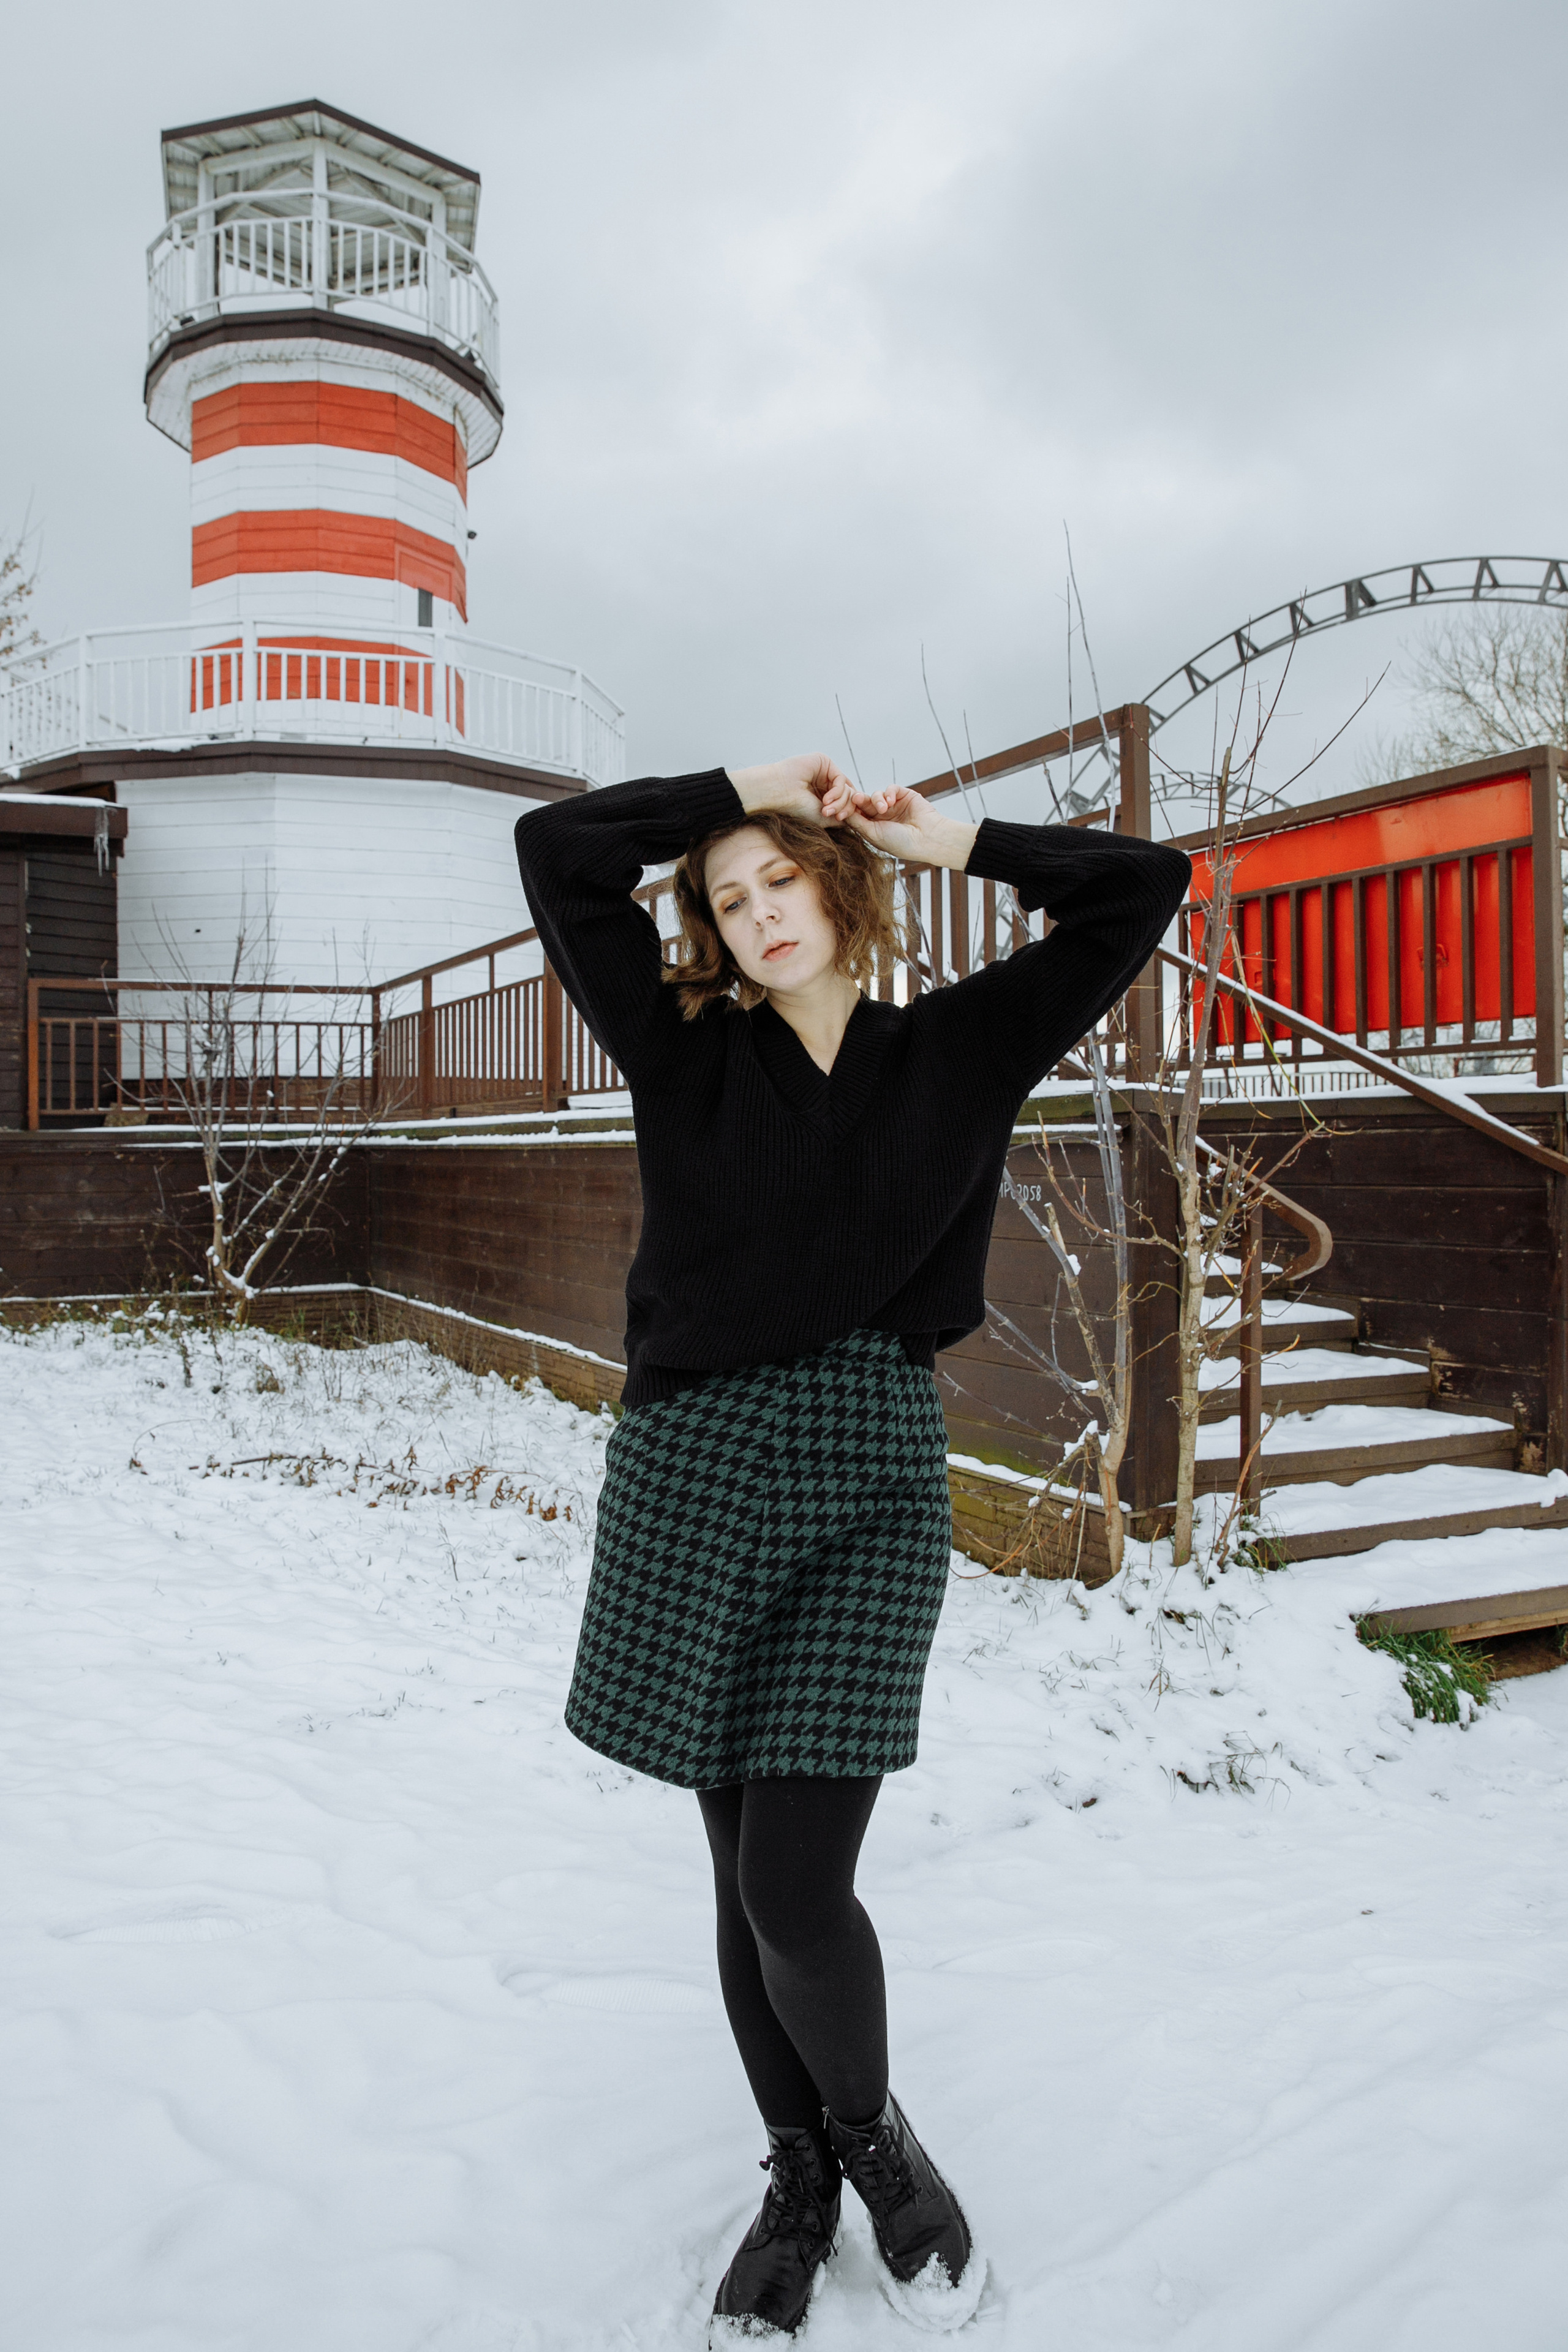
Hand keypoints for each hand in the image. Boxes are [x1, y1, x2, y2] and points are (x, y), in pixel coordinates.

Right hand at [727, 754, 856, 825]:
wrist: (777, 793)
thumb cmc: (794, 807)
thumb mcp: (822, 817)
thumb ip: (840, 816)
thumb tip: (857, 818)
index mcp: (822, 793)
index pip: (844, 801)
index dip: (848, 811)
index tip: (840, 820)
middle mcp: (824, 781)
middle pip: (848, 794)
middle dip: (845, 807)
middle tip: (835, 816)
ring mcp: (824, 770)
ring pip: (846, 788)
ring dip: (840, 802)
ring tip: (826, 810)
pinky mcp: (823, 761)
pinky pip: (840, 779)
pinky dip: (837, 792)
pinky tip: (825, 800)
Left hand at [842, 785, 978, 871]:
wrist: (927, 838)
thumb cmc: (900, 842)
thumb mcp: (874, 834)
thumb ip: (857, 822)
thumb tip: (840, 812)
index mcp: (873, 827)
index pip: (856, 814)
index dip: (848, 809)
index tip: (841, 809)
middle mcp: (882, 816)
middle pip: (864, 802)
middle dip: (859, 800)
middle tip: (856, 799)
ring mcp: (893, 805)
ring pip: (876, 794)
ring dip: (877, 799)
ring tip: (884, 808)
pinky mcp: (904, 796)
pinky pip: (891, 788)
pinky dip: (889, 792)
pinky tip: (891, 801)